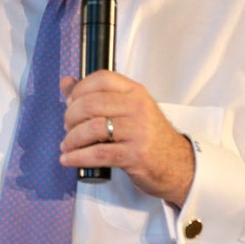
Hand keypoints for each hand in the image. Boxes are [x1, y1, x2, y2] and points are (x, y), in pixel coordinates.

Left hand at [59, 71, 194, 206]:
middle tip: (67, 126)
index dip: (79, 89)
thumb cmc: (149, 136)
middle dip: (71, 116)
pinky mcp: (135, 154)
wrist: (178, 165)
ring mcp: (138, 131)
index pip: (102, 78)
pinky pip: (98, 153)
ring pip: (92, 129)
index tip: (70, 102)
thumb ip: (97, 95)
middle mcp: (138, 108)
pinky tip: (69, 159)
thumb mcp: (128, 110)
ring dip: (72, 139)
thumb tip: (66, 82)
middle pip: (91, 104)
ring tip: (67, 145)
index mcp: (136, 92)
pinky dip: (78, 157)